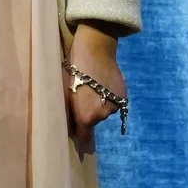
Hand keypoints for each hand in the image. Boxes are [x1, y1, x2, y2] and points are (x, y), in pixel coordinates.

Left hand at [63, 25, 126, 141]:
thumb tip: (68, 125)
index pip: (84, 138)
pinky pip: (113, 101)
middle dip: (87, 115)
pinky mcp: (123, 94)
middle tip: (80, 99)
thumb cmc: (72, 69)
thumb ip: (68, 113)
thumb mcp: (64, 93)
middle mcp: (103, 115)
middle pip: (94, 121)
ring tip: (92, 89)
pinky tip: (102, 83)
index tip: (77, 137)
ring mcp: (115, 105)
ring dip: (99, 105)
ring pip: (104, 111)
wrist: (95, 49)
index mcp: (87, 117)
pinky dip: (107, 97)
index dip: (80, 138)